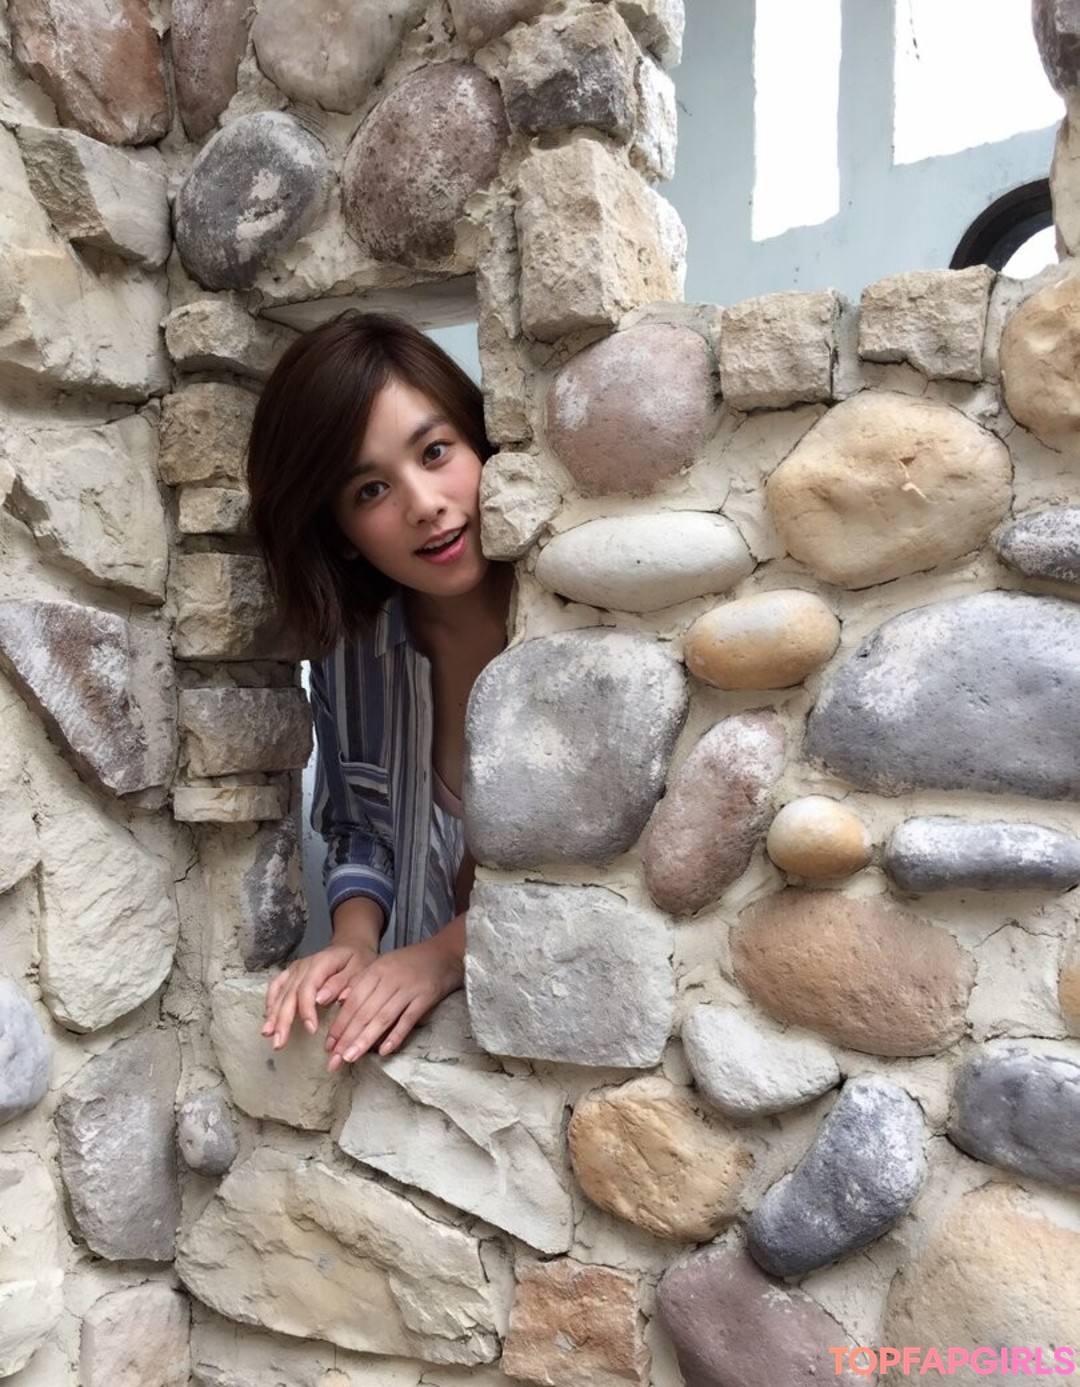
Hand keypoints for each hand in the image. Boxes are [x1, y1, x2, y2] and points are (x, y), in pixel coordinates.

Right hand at [262, 941, 377, 1050]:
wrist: (350, 947)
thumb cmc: (357, 961)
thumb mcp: (359, 969)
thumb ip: (341, 984)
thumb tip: (321, 999)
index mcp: (321, 962)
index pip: (308, 987)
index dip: (307, 1010)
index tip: (311, 1030)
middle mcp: (304, 965)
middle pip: (290, 993)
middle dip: (283, 1019)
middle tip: (279, 1042)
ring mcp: (295, 969)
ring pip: (280, 993)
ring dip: (272, 1015)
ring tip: (268, 1035)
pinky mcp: (290, 974)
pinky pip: (276, 987)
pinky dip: (270, 1003)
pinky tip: (268, 1019)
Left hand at [325, 915, 464, 1069]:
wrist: (446, 952)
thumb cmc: (411, 962)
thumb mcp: (384, 965)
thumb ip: (363, 983)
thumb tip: (339, 1004)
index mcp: (376, 970)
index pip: (353, 1001)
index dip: (339, 1024)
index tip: (328, 1046)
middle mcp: (390, 979)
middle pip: (364, 1011)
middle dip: (346, 1037)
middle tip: (334, 1060)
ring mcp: (408, 988)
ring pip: (382, 1017)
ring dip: (364, 1039)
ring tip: (350, 1058)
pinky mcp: (426, 997)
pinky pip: (408, 1019)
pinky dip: (395, 1035)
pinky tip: (384, 1051)